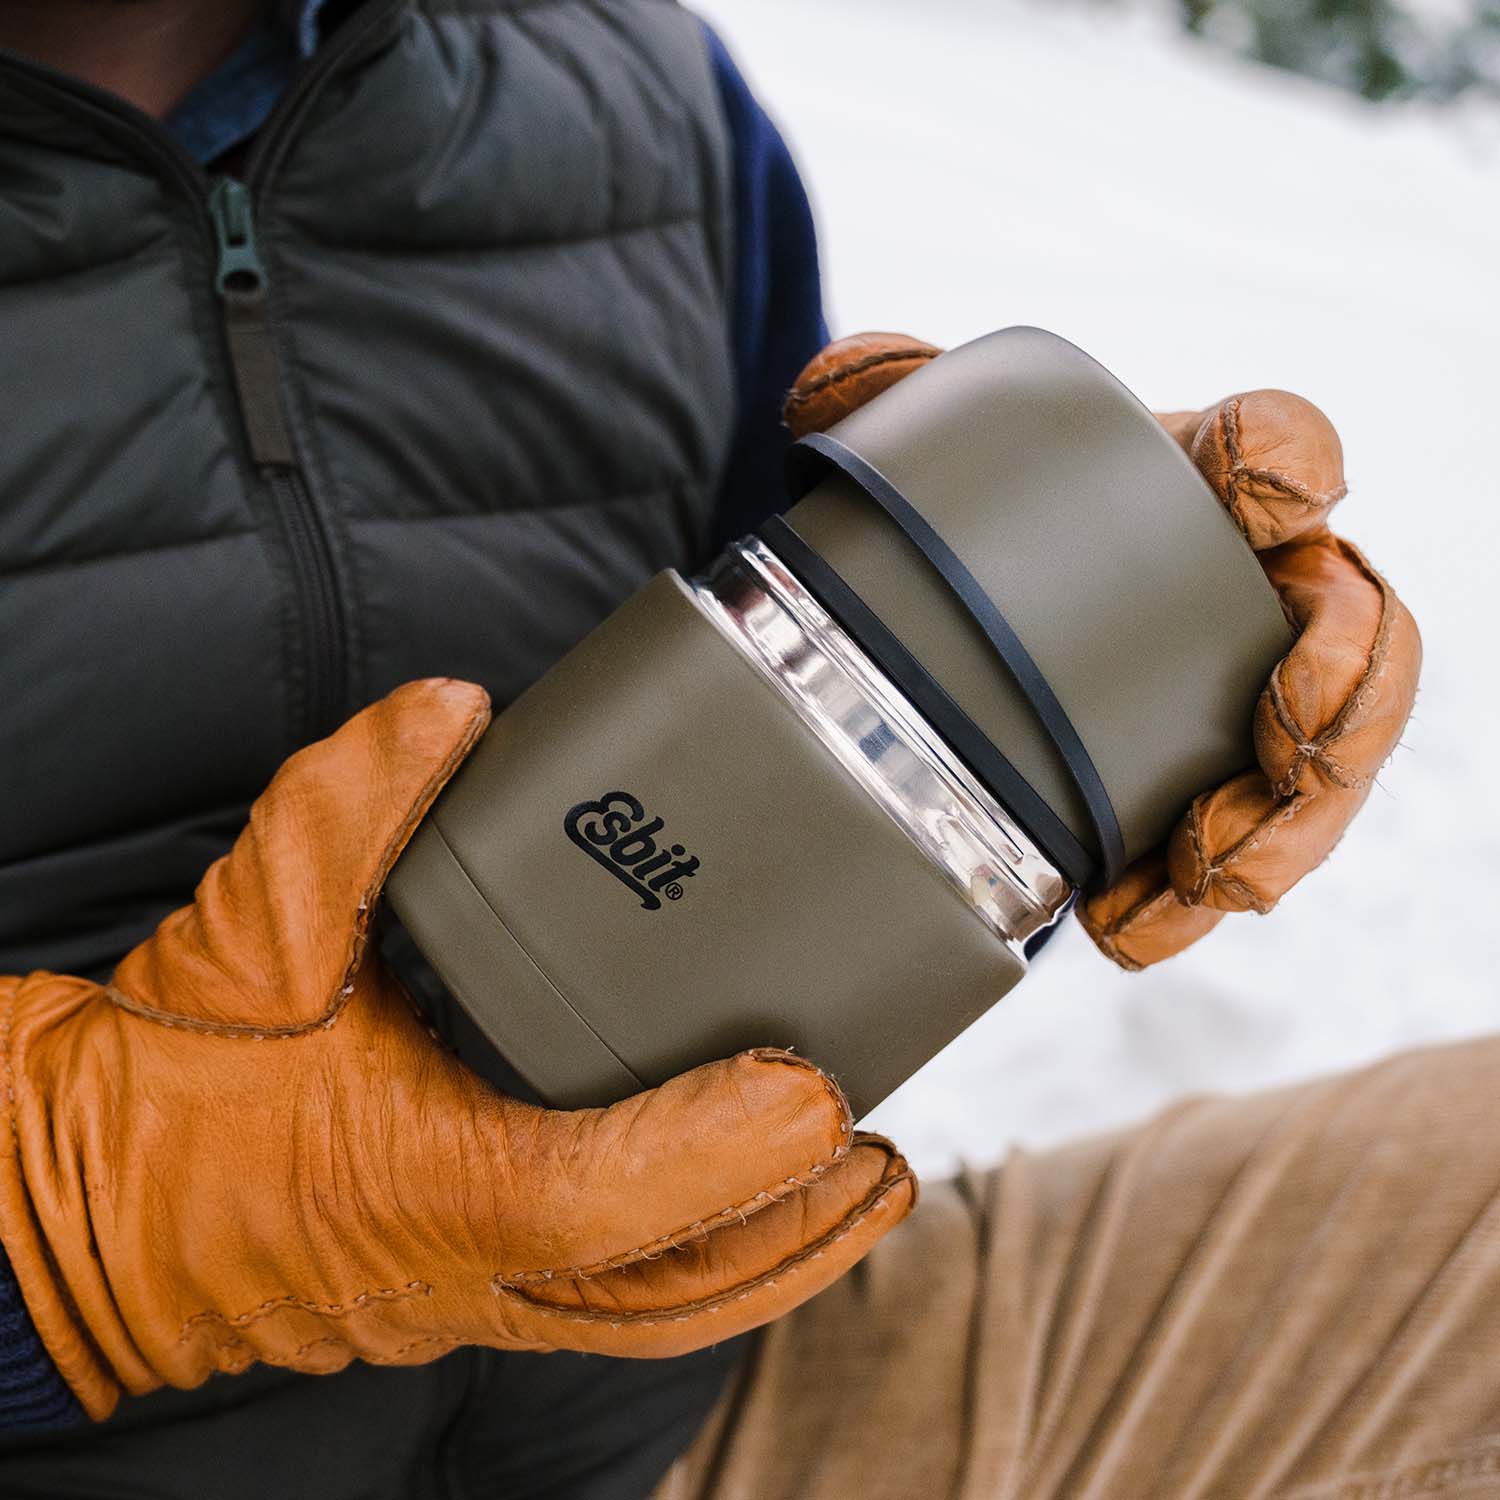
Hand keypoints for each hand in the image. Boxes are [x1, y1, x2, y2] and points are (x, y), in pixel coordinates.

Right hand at [0, 680, 913, 1419]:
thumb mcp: (242, 936)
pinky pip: (614, 1300)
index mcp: (411, 1185)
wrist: (81, 1214)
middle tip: (875, 1155)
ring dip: (765, 1254)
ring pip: (650, 1314)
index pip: (590, 1195)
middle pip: (661, 1290)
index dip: (711, 1152)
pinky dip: (700, 1261)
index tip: (815, 1093)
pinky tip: (748, 1202)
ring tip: (853, 1186)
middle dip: (786, 1231)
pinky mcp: (469, 1284)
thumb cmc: (159, 1089)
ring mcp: (469, 1293)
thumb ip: (340, 815)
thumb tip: (447, 714)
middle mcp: (458, 1264)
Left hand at [785, 334, 1420, 968]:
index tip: (1265, 498)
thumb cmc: (989, 525)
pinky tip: (1131, 930)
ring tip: (1201, 877)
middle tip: (1283, 750)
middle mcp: (1243, 592)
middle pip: (1350, 636)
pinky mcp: (1198, 793)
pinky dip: (1187, 903)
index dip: (1292, 467)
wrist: (984, 623)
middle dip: (1341, 699)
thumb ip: (890, 403)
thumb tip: (826, 399)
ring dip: (1281, 831)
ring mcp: (1234, 700)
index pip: (1285, 453)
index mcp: (1198, 490)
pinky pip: (1233, 853)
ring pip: (1316, 767)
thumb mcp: (935, 459)